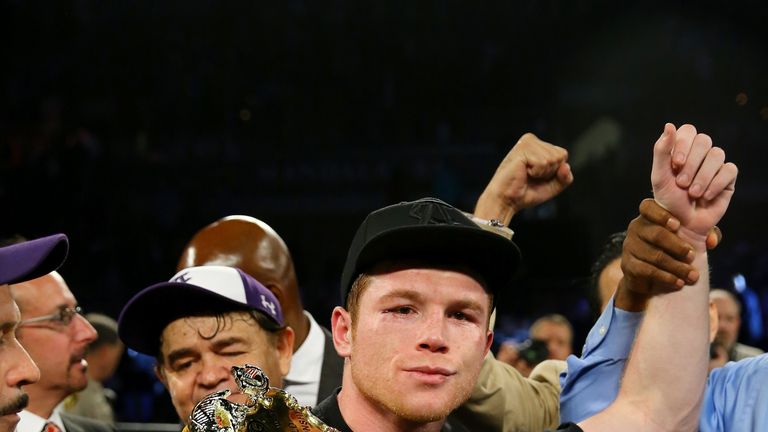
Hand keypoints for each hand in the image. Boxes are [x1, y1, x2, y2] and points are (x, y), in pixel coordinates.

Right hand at [474, 133, 572, 224]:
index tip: (538, 176)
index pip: (562, 154)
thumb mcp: (552, 186)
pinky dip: (536, 173)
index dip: (555, 172)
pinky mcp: (522, 149)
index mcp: (537, 145)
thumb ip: (565, 178)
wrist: (506, 201)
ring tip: (526, 174)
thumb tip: (566, 166)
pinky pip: (543, 163)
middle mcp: (531, 140)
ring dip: (542, 173)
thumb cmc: (525, 192)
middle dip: (550, 172)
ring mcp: (527, 142)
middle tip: (531, 177)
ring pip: (553, 159)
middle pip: (560, 156)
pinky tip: (523, 172)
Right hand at [616, 199, 722, 310]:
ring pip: (655, 256)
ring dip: (677, 267)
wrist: (648, 274)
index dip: (661, 215)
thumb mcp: (687, 236)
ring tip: (692, 275)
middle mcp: (636, 228)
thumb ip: (703, 232)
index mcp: (648, 216)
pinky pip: (648, 271)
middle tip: (692, 255)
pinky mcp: (628, 265)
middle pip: (656, 234)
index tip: (678, 225)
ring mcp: (630, 247)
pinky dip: (667, 278)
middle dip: (677, 246)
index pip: (647, 207)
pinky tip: (679, 283)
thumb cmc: (672, 248)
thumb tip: (712, 241)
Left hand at [651, 124, 737, 240]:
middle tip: (682, 183)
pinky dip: (716, 184)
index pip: (688, 131)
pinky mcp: (727, 177)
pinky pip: (729, 170)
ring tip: (693, 193)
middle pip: (704, 140)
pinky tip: (706, 196)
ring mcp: (714, 164)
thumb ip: (661, 151)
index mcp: (681, 149)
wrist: (682, 223)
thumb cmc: (668, 200)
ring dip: (702, 176)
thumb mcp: (659, 176)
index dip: (683, 144)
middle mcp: (699, 154)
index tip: (675, 164)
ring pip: (717, 154)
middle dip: (691, 163)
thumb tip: (669, 125)